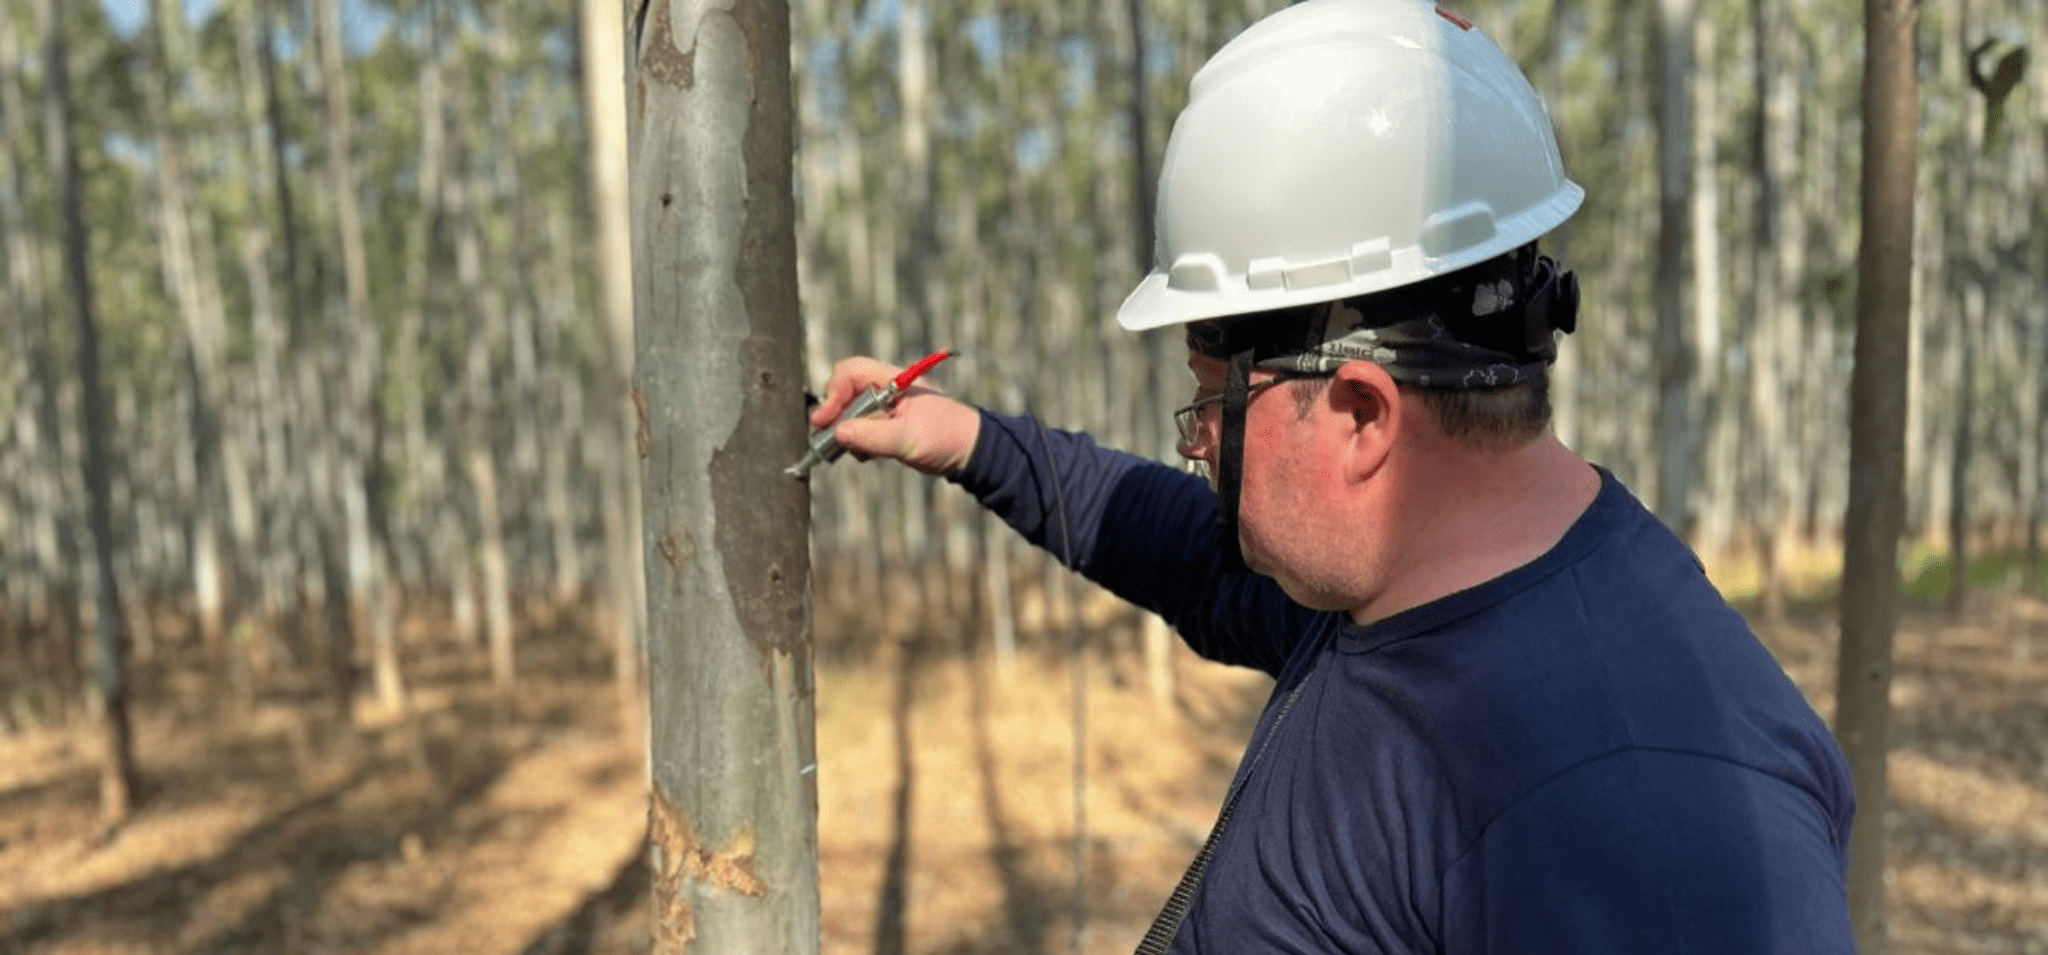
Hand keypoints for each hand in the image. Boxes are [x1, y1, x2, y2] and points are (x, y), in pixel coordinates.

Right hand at [809, 356, 980, 476]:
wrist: (972, 453)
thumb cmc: (947, 438)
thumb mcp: (907, 439)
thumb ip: (871, 436)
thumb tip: (837, 433)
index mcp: (894, 380)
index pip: (851, 372)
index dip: (833, 393)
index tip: (824, 420)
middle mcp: (887, 390)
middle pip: (846, 391)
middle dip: (836, 414)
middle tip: (830, 438)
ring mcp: (887, 408)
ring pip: (851, 412)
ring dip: (846, 431)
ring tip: (856, 451)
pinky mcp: (888, 426)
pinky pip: (861, 428)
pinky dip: (857, 442)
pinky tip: (867, 455)